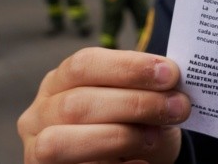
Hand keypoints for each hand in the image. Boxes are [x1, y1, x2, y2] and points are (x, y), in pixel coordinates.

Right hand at [18, 48, 190, 163]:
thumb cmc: (130, 123)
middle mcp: (41, 113)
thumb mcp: (135, 98)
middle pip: (76, 103)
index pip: (84, 64)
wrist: (125, 159)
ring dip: (119, 137)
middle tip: (177, 107)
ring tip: (156, 137)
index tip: (169, 73)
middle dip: (134, 103)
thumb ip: (147, 87)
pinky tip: (140, 162)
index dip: (128, 67)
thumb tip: (171, 80)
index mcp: (60, 81)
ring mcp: (39, 149)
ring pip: (62, 141)